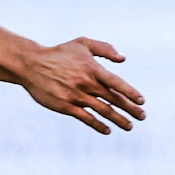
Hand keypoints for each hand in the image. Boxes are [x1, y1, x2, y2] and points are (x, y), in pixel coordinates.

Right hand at [19, 38, 145, 134]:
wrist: (31, 65)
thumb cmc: (59, 53)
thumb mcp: (83, 43)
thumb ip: (105, 49)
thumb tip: (123, 59)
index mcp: (93, 69)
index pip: (116, 83)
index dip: (130, 93)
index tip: (141, 101)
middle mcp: (86, 84)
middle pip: (113, 99)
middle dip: (130, 109)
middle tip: (142, 116)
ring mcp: (76, 96)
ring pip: (102, 110)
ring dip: (118, 120)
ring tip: (129, 126)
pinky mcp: (65, 106)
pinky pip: (85, 118)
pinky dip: (98, 125)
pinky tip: (107, 130)